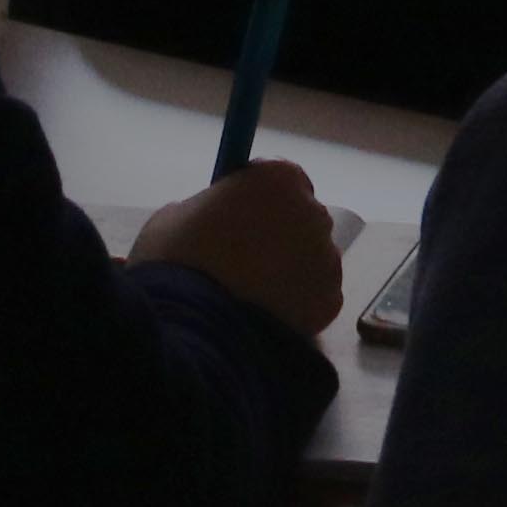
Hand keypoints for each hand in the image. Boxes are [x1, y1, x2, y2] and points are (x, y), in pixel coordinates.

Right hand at [134, 164, 344, 336]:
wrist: (195, 327)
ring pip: (312, 259)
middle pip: (303, 218)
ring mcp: (326, 258)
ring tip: (254, 294)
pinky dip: (298, 304)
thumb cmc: (179, 259)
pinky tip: (268, 315)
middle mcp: (312, 213)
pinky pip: (316, 296)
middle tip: (247, 259)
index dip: (264, 199)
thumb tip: (212, 220)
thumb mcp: (175, 216)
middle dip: (281, 233)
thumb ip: (206, 208)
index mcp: (277, 179)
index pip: (283, 179)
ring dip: (291, 269)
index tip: (244, 217)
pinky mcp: (331, 301)